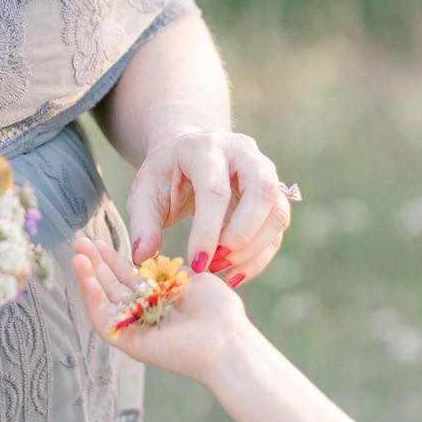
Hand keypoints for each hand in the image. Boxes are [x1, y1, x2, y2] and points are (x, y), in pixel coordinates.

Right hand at [72, 234, 252, 385]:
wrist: (226, 340)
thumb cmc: (219, 311)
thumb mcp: (192, 277)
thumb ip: (168, 268)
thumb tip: (150, 259)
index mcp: (160, 299)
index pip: (128, 277)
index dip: (113, 258)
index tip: (99, 240)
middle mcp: (145, 314)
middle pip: (112, 286)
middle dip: (95, 263)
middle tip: (80, 241)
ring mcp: (135, 328)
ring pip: (103, 300)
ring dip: (88, 276)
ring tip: (77, 253)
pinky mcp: (129, 342)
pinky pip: (104, 319)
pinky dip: (92, 297)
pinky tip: (85, 274)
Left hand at [125, 129, 293, 285]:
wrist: (189, 153)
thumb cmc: (166, 174)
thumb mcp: (145, 191)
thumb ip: (143, 222)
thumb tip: (143, 256)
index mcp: (205, 148)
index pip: (215, 190)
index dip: (208, 229)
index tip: (198, 263)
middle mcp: (243, 153)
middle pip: (262, 191)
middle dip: (242, 235)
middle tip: (216, 263)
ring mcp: (264, 170)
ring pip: (277, 210)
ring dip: (254, 249)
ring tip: (222, 270)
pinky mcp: (274, 193)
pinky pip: (278, 227)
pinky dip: (260, 256)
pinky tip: (236, 274)